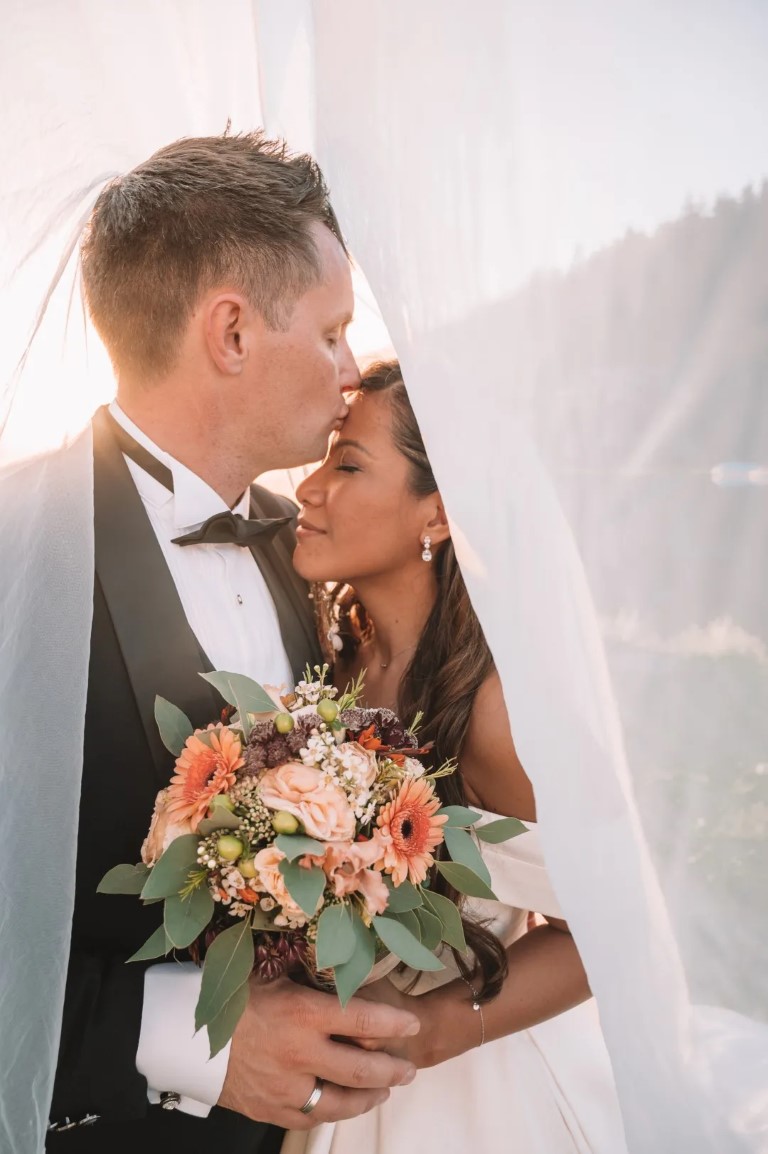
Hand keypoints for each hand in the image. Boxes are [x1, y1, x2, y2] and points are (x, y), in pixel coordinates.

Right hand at [218, 975, 419, 1128]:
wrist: (182, 1036)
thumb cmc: (232, 996)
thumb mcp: (273, 975)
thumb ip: (312, 981)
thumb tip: (348, 969)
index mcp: (301, 1013)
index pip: (362, 1020)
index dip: (393, 1024)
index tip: (410, 1024)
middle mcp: (297, 1054)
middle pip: (361, 1069)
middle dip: (392, 1070)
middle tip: (408, 1068)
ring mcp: (285, 1087)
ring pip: (341, 1101)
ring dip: (370, 1096)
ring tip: (386, 1089)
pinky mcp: (271, 1110)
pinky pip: (313, 1116)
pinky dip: (337, 1111)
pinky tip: (348, 1103)